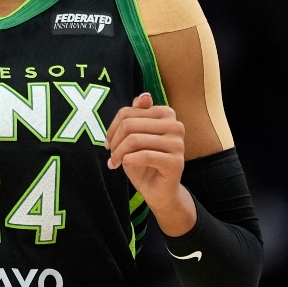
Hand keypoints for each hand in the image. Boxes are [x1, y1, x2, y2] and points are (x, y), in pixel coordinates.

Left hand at [105, 94, 195, 235]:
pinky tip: (126, 165)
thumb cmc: (144, 162)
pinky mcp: (176, 162)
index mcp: (166, 114)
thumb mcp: (135, 136)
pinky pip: (144, 155)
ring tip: (115, 162)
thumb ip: (136, 114)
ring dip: (119, 153)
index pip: (129, 112)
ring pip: (135, 140)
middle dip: (115, 142)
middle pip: (130, 124)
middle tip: (112, 155)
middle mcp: (175, 125)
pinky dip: (129, 160)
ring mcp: (178, 144)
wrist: (158, 191)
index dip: (113, 128)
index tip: (109, 142)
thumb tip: (144, 95)